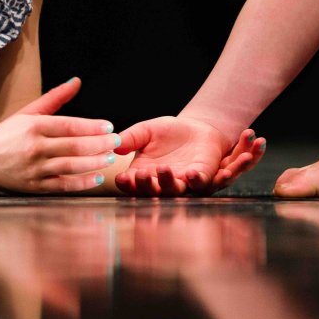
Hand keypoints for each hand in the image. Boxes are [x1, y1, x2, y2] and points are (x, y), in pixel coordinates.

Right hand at [0, 78, 120, 193]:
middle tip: (117, 142)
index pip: (68, 125)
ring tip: (110, 159)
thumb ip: (55, 98)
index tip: (109, 126)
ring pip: (70, 166)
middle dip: (98, 144)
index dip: (91, 126)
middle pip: (73, 146)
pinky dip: (80, 183)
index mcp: (33, 126)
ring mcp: (34, 169)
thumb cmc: (7, 133)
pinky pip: (62, 185)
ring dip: (93, 163)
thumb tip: (76, 81)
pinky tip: (96, 178)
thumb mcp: (29, 112)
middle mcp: (34, 147)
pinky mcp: (34, 186)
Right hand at [113, 116, 265, 196]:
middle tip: (144, 173)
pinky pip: (203, 182)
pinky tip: (193, 173)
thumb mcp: (145, 131)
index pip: (133, 185)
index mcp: (145, 175)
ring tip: (164, 169)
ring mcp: (184, 183)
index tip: (124, 177)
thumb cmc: (167, 132)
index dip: (128, 184)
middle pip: (154, 191)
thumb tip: (114, 144)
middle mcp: (164, 184)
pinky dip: (199, 179)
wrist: (196, 127)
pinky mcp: (205, 176)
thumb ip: (130, 138)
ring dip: (171, 182)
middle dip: (149, 185)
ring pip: (177, 189)